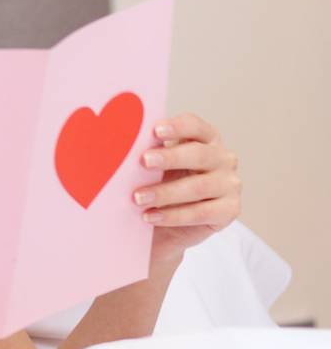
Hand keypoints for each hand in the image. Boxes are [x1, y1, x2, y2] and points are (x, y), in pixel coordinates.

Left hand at [134, 111, 241, 266]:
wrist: (167, 222)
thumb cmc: (160, 182)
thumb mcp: (153, 164)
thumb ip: (146, 150)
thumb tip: (117, 138)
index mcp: (205, 138)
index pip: (195, 126)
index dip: (177, 127)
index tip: (155, 130)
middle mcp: (223, 158)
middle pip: (198, 154)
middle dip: (169, 158)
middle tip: (143, 161)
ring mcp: (230, 184)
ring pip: (199, 186)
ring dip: (165, 192)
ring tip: (137, 198)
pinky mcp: (230, 210)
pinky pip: (201, 213)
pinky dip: (173, 216)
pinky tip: (150, 216)